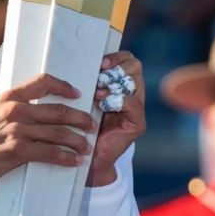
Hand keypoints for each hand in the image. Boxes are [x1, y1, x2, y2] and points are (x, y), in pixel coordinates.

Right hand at [0, 73, 96, 186]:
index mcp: (10, 98)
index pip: (42, 82)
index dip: (63, 86)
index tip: (76, 93)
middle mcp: (16, 110)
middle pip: (58, 110)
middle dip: (79, 118)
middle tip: (90, 125)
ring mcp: (18, 130)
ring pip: (58, 132)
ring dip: (77, 140)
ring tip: (85, 147)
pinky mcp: (19, 150)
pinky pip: (50, 153)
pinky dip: (65, 157)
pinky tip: (74, 160)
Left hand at [87, 51, 145, 185]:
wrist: (88, 158)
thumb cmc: (82, 127)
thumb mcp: (83, 99)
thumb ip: (87, 83)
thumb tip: (77, 61)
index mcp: (120, 85)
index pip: (127, 59)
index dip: (116, 57)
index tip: (99, 62)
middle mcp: (132, 94)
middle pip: (134, 66)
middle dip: (116, 68)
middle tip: (99, 76)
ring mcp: (136, 109)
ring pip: (133, 83)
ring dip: (113, 84)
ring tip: (97, 93)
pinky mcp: (137, 123)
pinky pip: (133, 103)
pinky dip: (116, 101)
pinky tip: (102, 105)